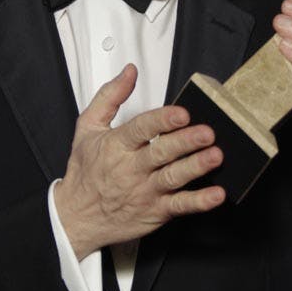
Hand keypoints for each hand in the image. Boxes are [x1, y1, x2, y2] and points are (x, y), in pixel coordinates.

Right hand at [54, 64, 224, 259]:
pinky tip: (215, 195)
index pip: (141, 129)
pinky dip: (199, 202)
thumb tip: (129, 72)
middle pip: (162, 152)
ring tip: (215, 157)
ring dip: (196, 167)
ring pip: (174, 177)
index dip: (162, 120)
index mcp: (117, 146)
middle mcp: (132, 169)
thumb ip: (109, 96)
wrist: (76, 217)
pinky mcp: (155, 211)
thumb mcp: (87, 127)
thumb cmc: (84, 172)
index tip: (181, 113)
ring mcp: (145, 191)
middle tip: (207, 133)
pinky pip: (179, 206)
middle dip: (186, 141)